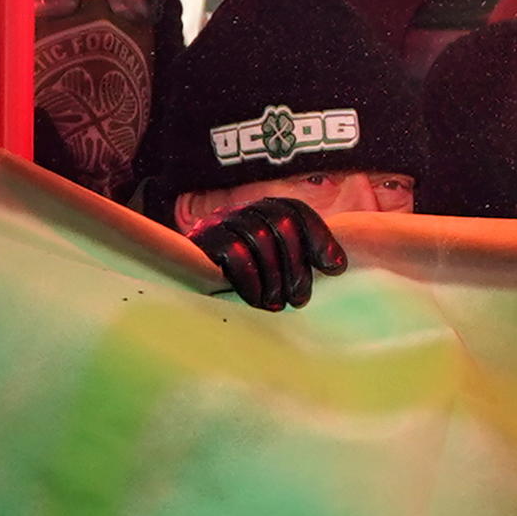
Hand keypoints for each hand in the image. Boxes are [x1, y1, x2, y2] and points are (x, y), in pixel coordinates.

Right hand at [190, 196, 345, 310]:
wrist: (179, 283)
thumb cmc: (236, 281)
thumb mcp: (269, 265)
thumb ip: (296, 258)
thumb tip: (337, 266)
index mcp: (260, 211)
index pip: (295, 211)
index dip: (320, 236)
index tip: (336, 268)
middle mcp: (240, 211)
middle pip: (280, 225)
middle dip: (296, 265)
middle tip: (300, 299)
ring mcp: (219, 224)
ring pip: (259, 238)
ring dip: (275, 276)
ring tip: (279, 305)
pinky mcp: (201, 244)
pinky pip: (234, 253)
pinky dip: (251, 280)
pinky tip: (258, 302)